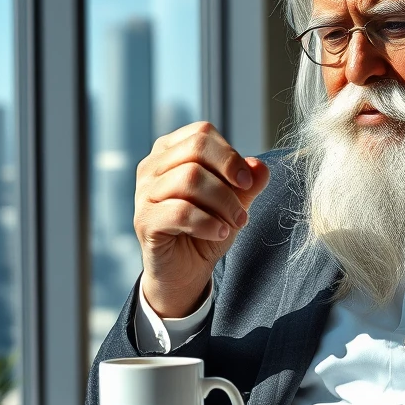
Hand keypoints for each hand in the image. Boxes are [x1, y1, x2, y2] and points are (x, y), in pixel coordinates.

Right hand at [134, 122, 269, 317]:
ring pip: (190, 178)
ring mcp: (144, 192)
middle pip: (196, 149)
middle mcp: (152, 166)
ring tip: (236, 222)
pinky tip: (220, 232)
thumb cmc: (206, 229)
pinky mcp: (144, 220)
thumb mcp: (234, 202)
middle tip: (245, 201)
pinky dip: (208, 222)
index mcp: (171, 152)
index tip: (247, 181)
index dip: (230, 155)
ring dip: (223, 202)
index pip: (202, 133)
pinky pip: (180, 211)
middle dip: (229, 175)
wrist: (185, 271)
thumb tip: (260, 167)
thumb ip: (248, 183)